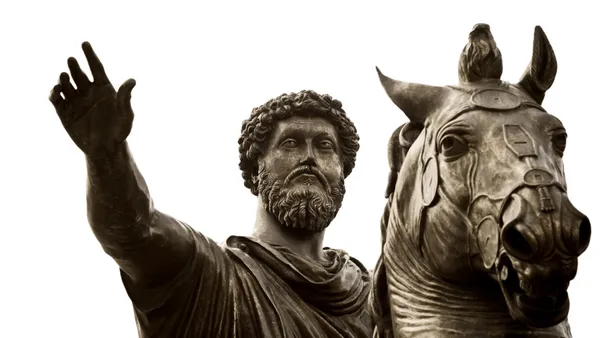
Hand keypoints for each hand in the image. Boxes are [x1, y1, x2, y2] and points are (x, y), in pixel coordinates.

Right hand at [49, 42, 135, 157]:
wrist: (106, 149)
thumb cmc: (120, 131)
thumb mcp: (126, 115)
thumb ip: (126, 98)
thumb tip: (132, 80)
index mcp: (104, 89)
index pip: (96, 67)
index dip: (90, 55)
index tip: (84, 43)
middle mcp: (89, 92)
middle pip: (79, 74)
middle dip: (74, 66)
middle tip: (71, 60)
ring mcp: (76, 101)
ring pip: (67, 84)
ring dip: (64, 79)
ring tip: (64, 77)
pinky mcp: (65, 112)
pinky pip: (57, 99)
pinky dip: (54, 93)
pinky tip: (56, 90)